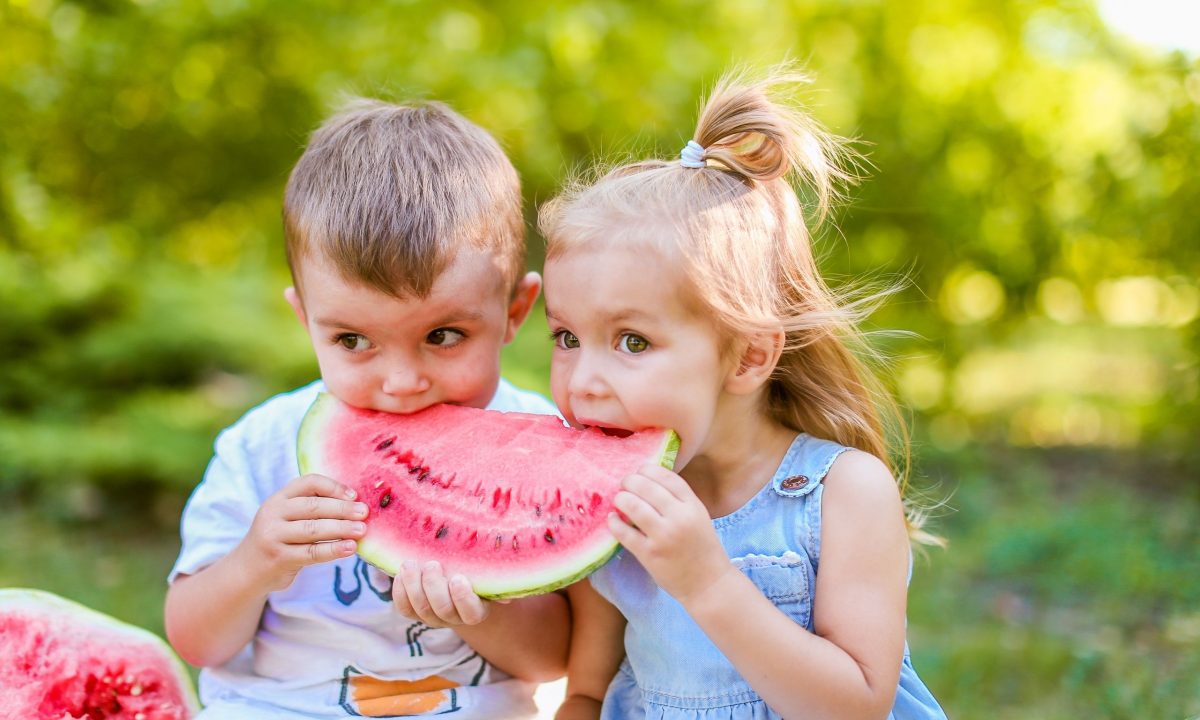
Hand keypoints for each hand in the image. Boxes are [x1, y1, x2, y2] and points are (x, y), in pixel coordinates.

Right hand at [239, 473, 367, 591]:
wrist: (248, 570)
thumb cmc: (280, 539)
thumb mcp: (287, 517)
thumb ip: (312, 508)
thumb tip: (355, 504)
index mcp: (279, 498)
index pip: (309, 483)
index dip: (334, 487)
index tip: (354, 495)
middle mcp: (273, 514)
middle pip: (314, 506)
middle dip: (342, 509)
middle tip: (365, 513)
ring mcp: (273, 536)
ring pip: (313, 529)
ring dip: (341, 529)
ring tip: (362, 530)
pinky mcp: (279, 558)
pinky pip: (312, 552)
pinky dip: (333, 549)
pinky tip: (350, 548)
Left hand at [392, 560, 496, 626]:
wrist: (455, 575)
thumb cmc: (475, 571)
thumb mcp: (487, 572)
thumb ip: (497, 576)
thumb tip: (509, 584)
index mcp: (476, 610)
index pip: (471, 613)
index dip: (463, 598)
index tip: (458, 578)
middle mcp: (454, 618)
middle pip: (442, 610)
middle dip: (434, 587)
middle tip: (432, 564)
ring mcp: (432, 617)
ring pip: (421, 609)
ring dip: (414, 586)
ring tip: (411, 564)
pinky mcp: (414, 613)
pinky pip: (404, 609)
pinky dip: (400, 592)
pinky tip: (400, 574)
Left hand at [608, 464, 734, 603]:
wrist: (708, 584)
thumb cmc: (702, 549)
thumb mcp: (698, 518)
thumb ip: (679, 501)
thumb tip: (647, 482)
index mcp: (693, 507)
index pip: (667, 478)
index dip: (649, 470)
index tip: (640, 471)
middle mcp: (679, 518)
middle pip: (647, 487)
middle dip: (630, 481)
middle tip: (624, 483)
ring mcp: (664, 536)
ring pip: (634, 506)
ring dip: (621, 498)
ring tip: (618, 499)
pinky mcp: (649, 554)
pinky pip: (624, 533)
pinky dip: (614, 522)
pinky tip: (612, 519)